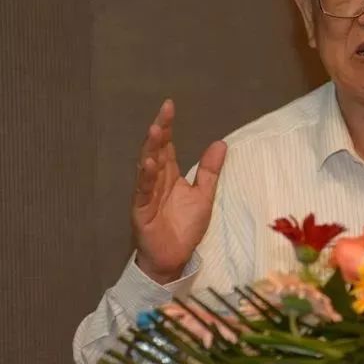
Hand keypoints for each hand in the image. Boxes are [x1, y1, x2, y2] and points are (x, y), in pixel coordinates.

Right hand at [132, 99, 226, 283]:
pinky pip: (143, 191)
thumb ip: (210, 171)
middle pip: (156, 150)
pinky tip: (149, 164)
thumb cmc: (185, 227)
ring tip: (156, 130)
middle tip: (164, 112)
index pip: (168, 146)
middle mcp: (156, 180)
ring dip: (151, 149)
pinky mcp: (141, 210)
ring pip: (147, 167)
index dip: (168, 127)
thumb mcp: (204, 196)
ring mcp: (147, 194)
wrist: (174, 258)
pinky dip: (146, 177)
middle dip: (159, 130)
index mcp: (170, 175)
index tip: (170, 106)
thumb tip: (221, 142)